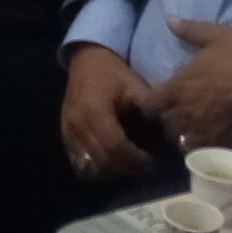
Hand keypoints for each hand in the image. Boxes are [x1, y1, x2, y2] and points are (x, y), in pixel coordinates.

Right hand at [59, 45, 156, 182]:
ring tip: (129, 165)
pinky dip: (96, 170)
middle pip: (102, 160)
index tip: (152, 162)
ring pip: (89, 167)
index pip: (115, 146)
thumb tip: (167, 135)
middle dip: (126, 168)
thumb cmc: (113, 73)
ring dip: (111, 172)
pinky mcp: (65, 137)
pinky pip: (79, 164)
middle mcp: (77, 124)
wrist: (87, 60)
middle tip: (145, 167)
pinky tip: (112, 164)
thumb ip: (148, 110)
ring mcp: (68, 132)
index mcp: (95, 110)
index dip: (135, 159)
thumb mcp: (135, 85)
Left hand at [136, 19, 231, 155]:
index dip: (151, 104)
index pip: (148, 105)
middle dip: (167, 119)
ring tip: (193, 128)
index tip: (158, 100)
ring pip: (180, 142)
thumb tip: (169, 19)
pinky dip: (201, 148)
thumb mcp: (216, 36)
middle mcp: (183, 114)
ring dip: (183, 135)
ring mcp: (201, 133)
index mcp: (176, 88)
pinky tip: (209, 140)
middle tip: (178, 113)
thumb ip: (190, 30)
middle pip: (163, 125)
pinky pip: (202, 153)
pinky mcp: (219, 146)